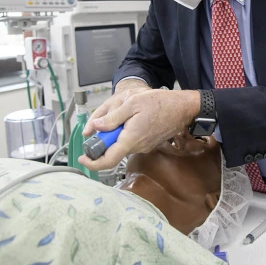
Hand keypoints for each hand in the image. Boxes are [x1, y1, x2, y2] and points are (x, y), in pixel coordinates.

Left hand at [78, 89, 199, 170]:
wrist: (183, 108)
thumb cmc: (161, 103)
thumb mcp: (132, 102)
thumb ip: (113, 116)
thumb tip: (96, 127)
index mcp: (130, 138)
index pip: (108, 160)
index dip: (92, 162)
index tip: (83, 156)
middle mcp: (136, 147)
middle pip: (112, 150)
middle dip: (105, 137)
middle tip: (107, 120)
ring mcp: (143, 146)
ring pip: (121, 144)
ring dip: (116, 132)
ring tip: (125, 113)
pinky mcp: (147, 143)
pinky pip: (130, 141)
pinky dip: (125, 132)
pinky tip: (133, 117)